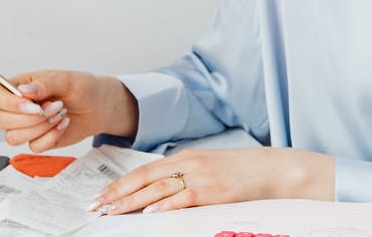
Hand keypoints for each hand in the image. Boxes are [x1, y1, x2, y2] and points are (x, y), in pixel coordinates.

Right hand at [0, 70, 137, 152]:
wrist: (98, 107)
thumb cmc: (81, 88)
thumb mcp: (65, 79)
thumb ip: (44, 84)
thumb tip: (23, 91)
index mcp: (19, 87)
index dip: (7, 103)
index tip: (31, 104)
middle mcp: (18, 108)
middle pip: (1, 120)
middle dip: (31, 118)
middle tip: (55, 106)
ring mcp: (26, 126)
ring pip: (13, 137)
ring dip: (40, 128)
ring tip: (59, 114)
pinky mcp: (38, 140)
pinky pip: (33, 147)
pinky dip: (50, 137)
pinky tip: (62, 125)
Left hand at [90, 148, 334, 214]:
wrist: (275, 169)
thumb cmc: (242, 171)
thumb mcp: (208, 167)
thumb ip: (184, 175)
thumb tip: (157, 193)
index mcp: (184, 157)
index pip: (143, 171)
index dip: (120, 185)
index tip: (100, 197)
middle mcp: (188, 163)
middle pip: (144, 180)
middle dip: (117, 195)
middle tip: (96, 207)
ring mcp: (201, 176)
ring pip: (158, 190)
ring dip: (131, 203)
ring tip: (112, 212)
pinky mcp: (215, 191)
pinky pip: (184, 198)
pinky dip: (165, 207)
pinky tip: (149, 214)